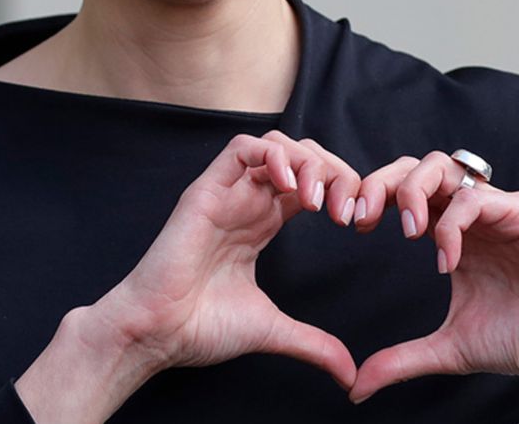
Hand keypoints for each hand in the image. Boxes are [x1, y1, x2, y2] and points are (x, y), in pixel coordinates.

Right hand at [17, 130, 360, 421]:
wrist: (159, 334)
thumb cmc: (201, 327)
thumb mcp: (273, 329)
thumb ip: (313, 343)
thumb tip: (350, 373)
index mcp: (263, 223)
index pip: (313, 182)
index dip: (342, 190)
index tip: (359, 222)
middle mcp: (248, 202)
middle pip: (303, 156)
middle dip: (334, 172)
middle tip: (346, 210)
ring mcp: (227, 193)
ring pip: (277, 144)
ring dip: (307, 162)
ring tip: (317, 201)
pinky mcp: (207, 191)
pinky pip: (242, 148)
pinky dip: (274, 156)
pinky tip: (290, 186)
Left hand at [347, 152, 518, 403]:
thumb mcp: (448, 349)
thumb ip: (401, 360)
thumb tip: (356, 388)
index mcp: (452, 232)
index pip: (404, 191)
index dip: (374, 197)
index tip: (351, 224)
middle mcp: (471, 212)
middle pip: (417, 166)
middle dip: (383, 181)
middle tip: (363, 215)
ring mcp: (497, 208)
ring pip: (445, 167)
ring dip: (415, 191)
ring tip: (407, 232)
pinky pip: (477, 197)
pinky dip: (452, 224)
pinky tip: (447, 261)